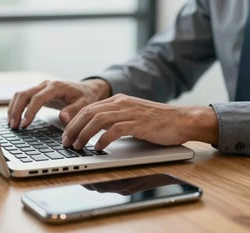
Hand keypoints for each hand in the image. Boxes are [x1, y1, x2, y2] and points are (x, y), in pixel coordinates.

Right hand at [8, 79, 110, 128]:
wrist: (86, 90)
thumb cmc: (85, 97)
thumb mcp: (84, 104)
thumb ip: (74, 111)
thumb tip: (63, 118)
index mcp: (56, 87)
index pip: (38, 98)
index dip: (30, 111)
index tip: (25, 124)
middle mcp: (45, 85)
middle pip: (24, 94)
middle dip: (16, 110)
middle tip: (14, 126)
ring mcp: (40, 87)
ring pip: (20, 95)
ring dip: (13, 109)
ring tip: (12, 125)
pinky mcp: (37, 92)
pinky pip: (22, 98)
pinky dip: (16, 107)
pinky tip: (14, 119)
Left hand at [62, 94, 218, 149]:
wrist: (182, 120)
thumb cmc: (157, 122)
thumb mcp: (131, 116)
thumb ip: (114, 120)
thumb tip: (95, 132)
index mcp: (118, 100)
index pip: (88, 108)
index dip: (74, 122)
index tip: (66, 134)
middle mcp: (121, 103)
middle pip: (89, 113)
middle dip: (74, 128)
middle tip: (66, 142)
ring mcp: (130, 112)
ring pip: (98, 120)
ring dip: (84, 134)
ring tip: (77, 146)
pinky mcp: (139, 123)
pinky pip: (115, 130)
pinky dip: (103, 139)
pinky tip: (98, 148)